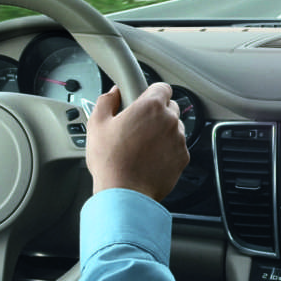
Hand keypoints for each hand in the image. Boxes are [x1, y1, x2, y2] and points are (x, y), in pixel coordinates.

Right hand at [86, 84, 188, 200]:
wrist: (124, 193)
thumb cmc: (110, 161)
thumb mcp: (97, 125)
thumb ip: (106, 101)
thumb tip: (113, 93)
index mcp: (151, 107)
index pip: (162, 87)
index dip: (151, 93)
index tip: (143, 100)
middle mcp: (170, 120)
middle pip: (170, 107)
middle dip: (156, 113)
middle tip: (138, 126)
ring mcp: (179, 140)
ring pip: (174, 128)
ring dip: (162, 132)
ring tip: (142, 146)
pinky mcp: (183, 158)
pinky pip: (177, 147)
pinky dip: (167, 150)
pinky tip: (150, 158)